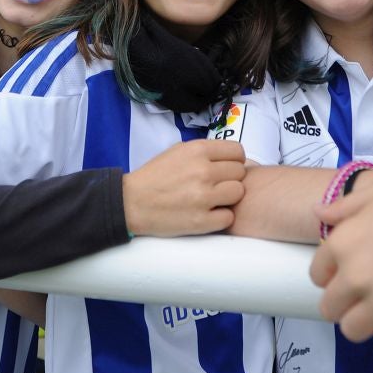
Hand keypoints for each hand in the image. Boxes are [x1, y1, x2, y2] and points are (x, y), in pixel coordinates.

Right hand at [121, 139, 246, 235]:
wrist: (132, 202)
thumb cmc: (155, 176)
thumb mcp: (178, 151)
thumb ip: (205, 152)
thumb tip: (232, 158)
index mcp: (197, 150)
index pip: (237, 152)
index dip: (234, 160)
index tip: (225, 168)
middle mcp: (203, 171)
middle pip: (240, 173)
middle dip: (230, 179)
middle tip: (216, 185)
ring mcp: (203, 197)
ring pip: (238, 193)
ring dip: (228, 198)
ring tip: (213, 199)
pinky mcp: (201, 221)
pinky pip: (228, 217)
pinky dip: (221, 217)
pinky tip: (208, 214)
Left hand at [310, 166, 372, 365]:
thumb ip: (345, 207)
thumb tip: (317, 213)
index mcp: (343, 241)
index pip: (318, 277)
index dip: (338, 279)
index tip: (360, 278)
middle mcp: (357, 274)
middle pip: (331, 310)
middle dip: (350, 305)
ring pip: (354, 333)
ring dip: (370, 327)